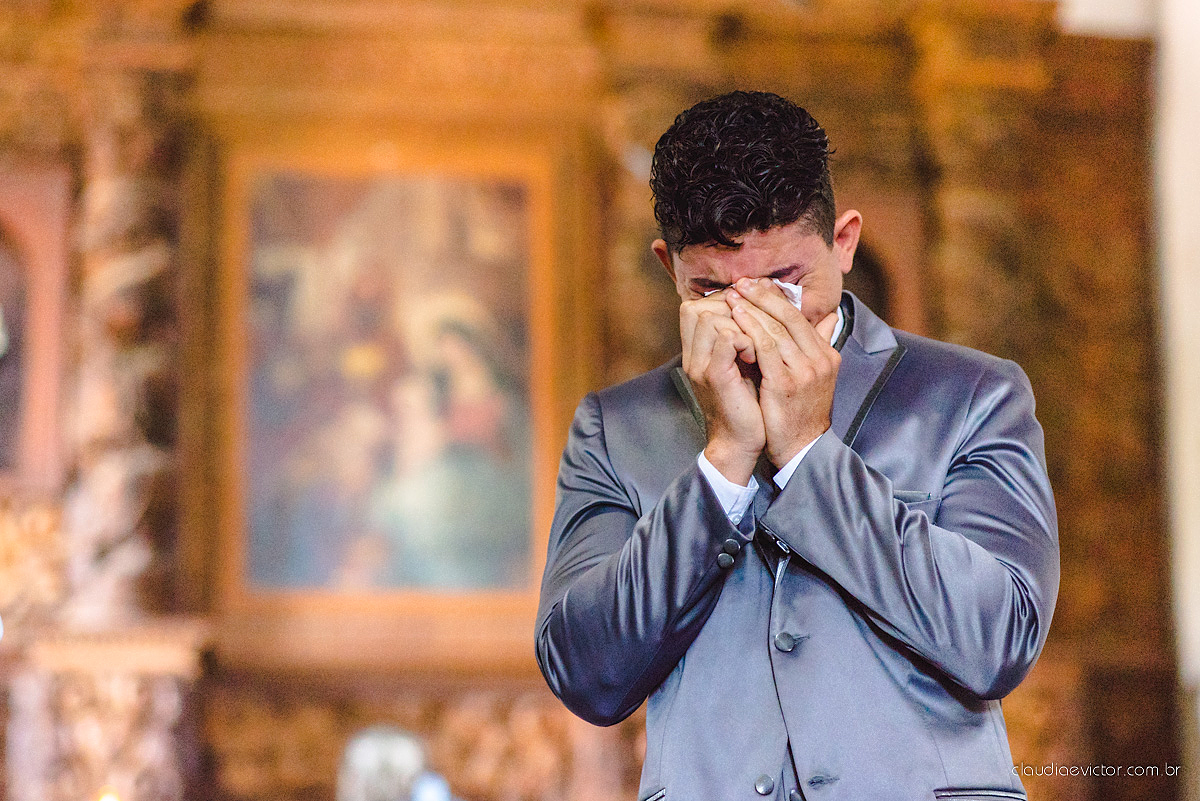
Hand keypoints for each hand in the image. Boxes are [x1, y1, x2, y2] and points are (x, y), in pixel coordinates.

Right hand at [680, 292, 764, 484]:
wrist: (740, 442)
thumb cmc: (747, 403)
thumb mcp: (743, 364)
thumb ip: (745, 336)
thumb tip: (767, 303)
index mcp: (696, 352)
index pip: (694, 307)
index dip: (722, 301)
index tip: (750, 311)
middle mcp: (692, 356)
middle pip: (699, 308)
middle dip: (733, 310)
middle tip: (757, 325)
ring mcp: (700, 365)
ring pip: (711, 318)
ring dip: (741, 324)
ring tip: (759, 345)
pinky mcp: (715, 376)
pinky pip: (727, 338)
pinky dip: (747, 340)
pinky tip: (759, 356)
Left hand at [726, 278, 839, 468]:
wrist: (802, 448)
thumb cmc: (802, 412)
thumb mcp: (818, 376)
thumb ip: (821, 344)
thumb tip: (830, 316)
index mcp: (827, 355)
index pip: (801, 317)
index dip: (777, 299)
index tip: (757, 286)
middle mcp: (819, 360)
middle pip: (789, 317)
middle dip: (763, 297)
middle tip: (742, 283)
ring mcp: (804, 371)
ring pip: (775, 329)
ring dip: (752, 310)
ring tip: (733, 296)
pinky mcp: (785, 383)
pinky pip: (764, 348)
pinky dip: (749, 330)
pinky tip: (735, 320)